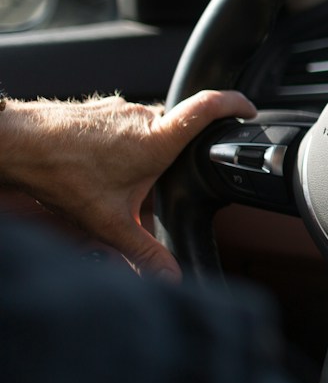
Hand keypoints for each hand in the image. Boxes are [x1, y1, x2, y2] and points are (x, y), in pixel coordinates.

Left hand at [0, 90, 255, 279]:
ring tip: (118, 182)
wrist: (14, 144)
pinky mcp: (98, 109)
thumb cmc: (60, 173)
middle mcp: (142, 116)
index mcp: (157, 139)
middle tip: (159, 185)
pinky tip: (98, 169)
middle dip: (175, 157)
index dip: (236, 104)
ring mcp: (119, 109)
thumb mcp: (109, 222)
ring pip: (147, 130)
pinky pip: (123, 125)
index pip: (210, 107)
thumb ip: (144, 252)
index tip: (250, 110)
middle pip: (177, 130)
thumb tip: (171, 278)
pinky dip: (119, 146)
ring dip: (142, 154)